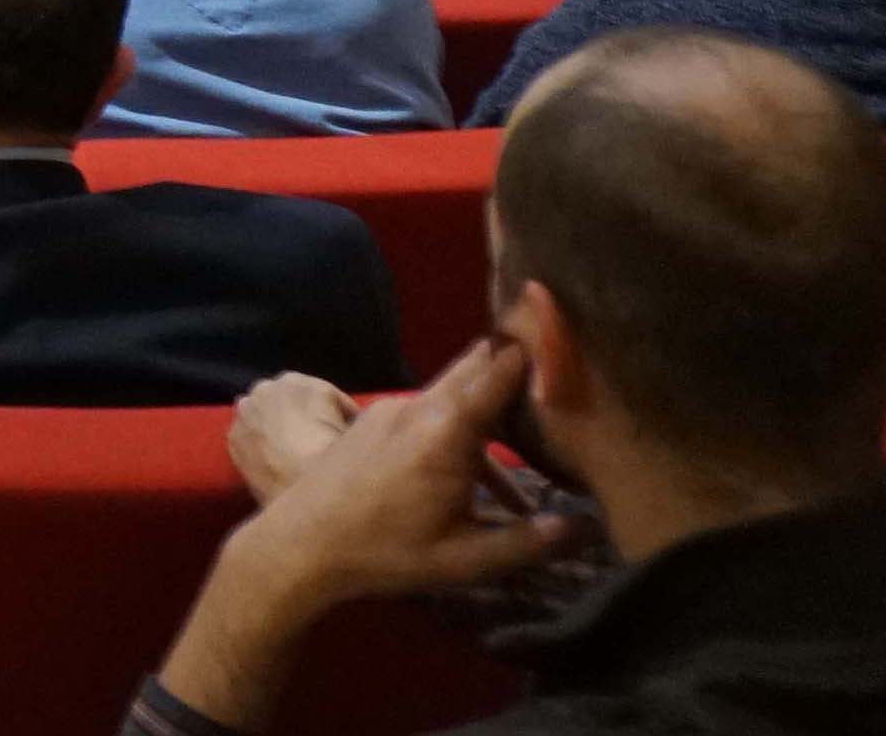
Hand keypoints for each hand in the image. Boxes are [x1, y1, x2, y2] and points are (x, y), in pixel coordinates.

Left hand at [153, 345, 578, 725]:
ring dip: (487, 400)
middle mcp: (418, 407)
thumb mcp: (463, 559)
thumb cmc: (384, 553)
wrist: (299, 545)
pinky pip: (426, 408)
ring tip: (528, 421)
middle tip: (559, 359)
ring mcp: (390, 409)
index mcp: (446, 431)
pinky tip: (472, 461)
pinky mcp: (371, 421)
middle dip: (515, 363)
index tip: (565, 326)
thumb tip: (587, 529)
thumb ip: (527, 542)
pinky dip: (456, 418)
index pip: (498, 371)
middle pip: (476, 368)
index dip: (533, 347)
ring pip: (452, 391)